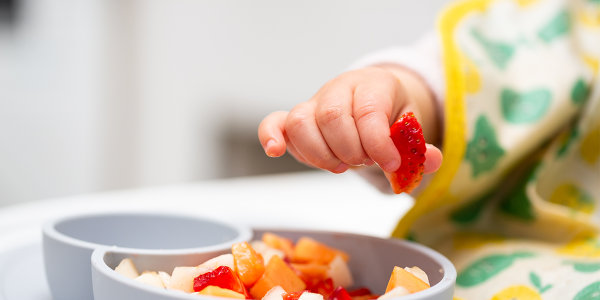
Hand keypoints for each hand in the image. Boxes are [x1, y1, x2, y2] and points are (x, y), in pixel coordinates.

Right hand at [258, 66, 442, 173]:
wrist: (372, 101)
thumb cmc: (390, 116)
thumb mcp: (411, 129)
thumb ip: (419, 146)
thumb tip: (431, 160)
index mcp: (373, 84)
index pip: (368, 111)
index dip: (378, 143)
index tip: (390, 164)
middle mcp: (339, 88)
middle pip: (333, 116)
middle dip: (351, 150)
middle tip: (364, 162)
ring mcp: (314, 103)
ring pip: (302, 122)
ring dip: (321, 154)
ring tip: (341, 165)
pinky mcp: (295, 119)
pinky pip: (274, 122)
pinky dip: (271, 137)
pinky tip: (276, 152)